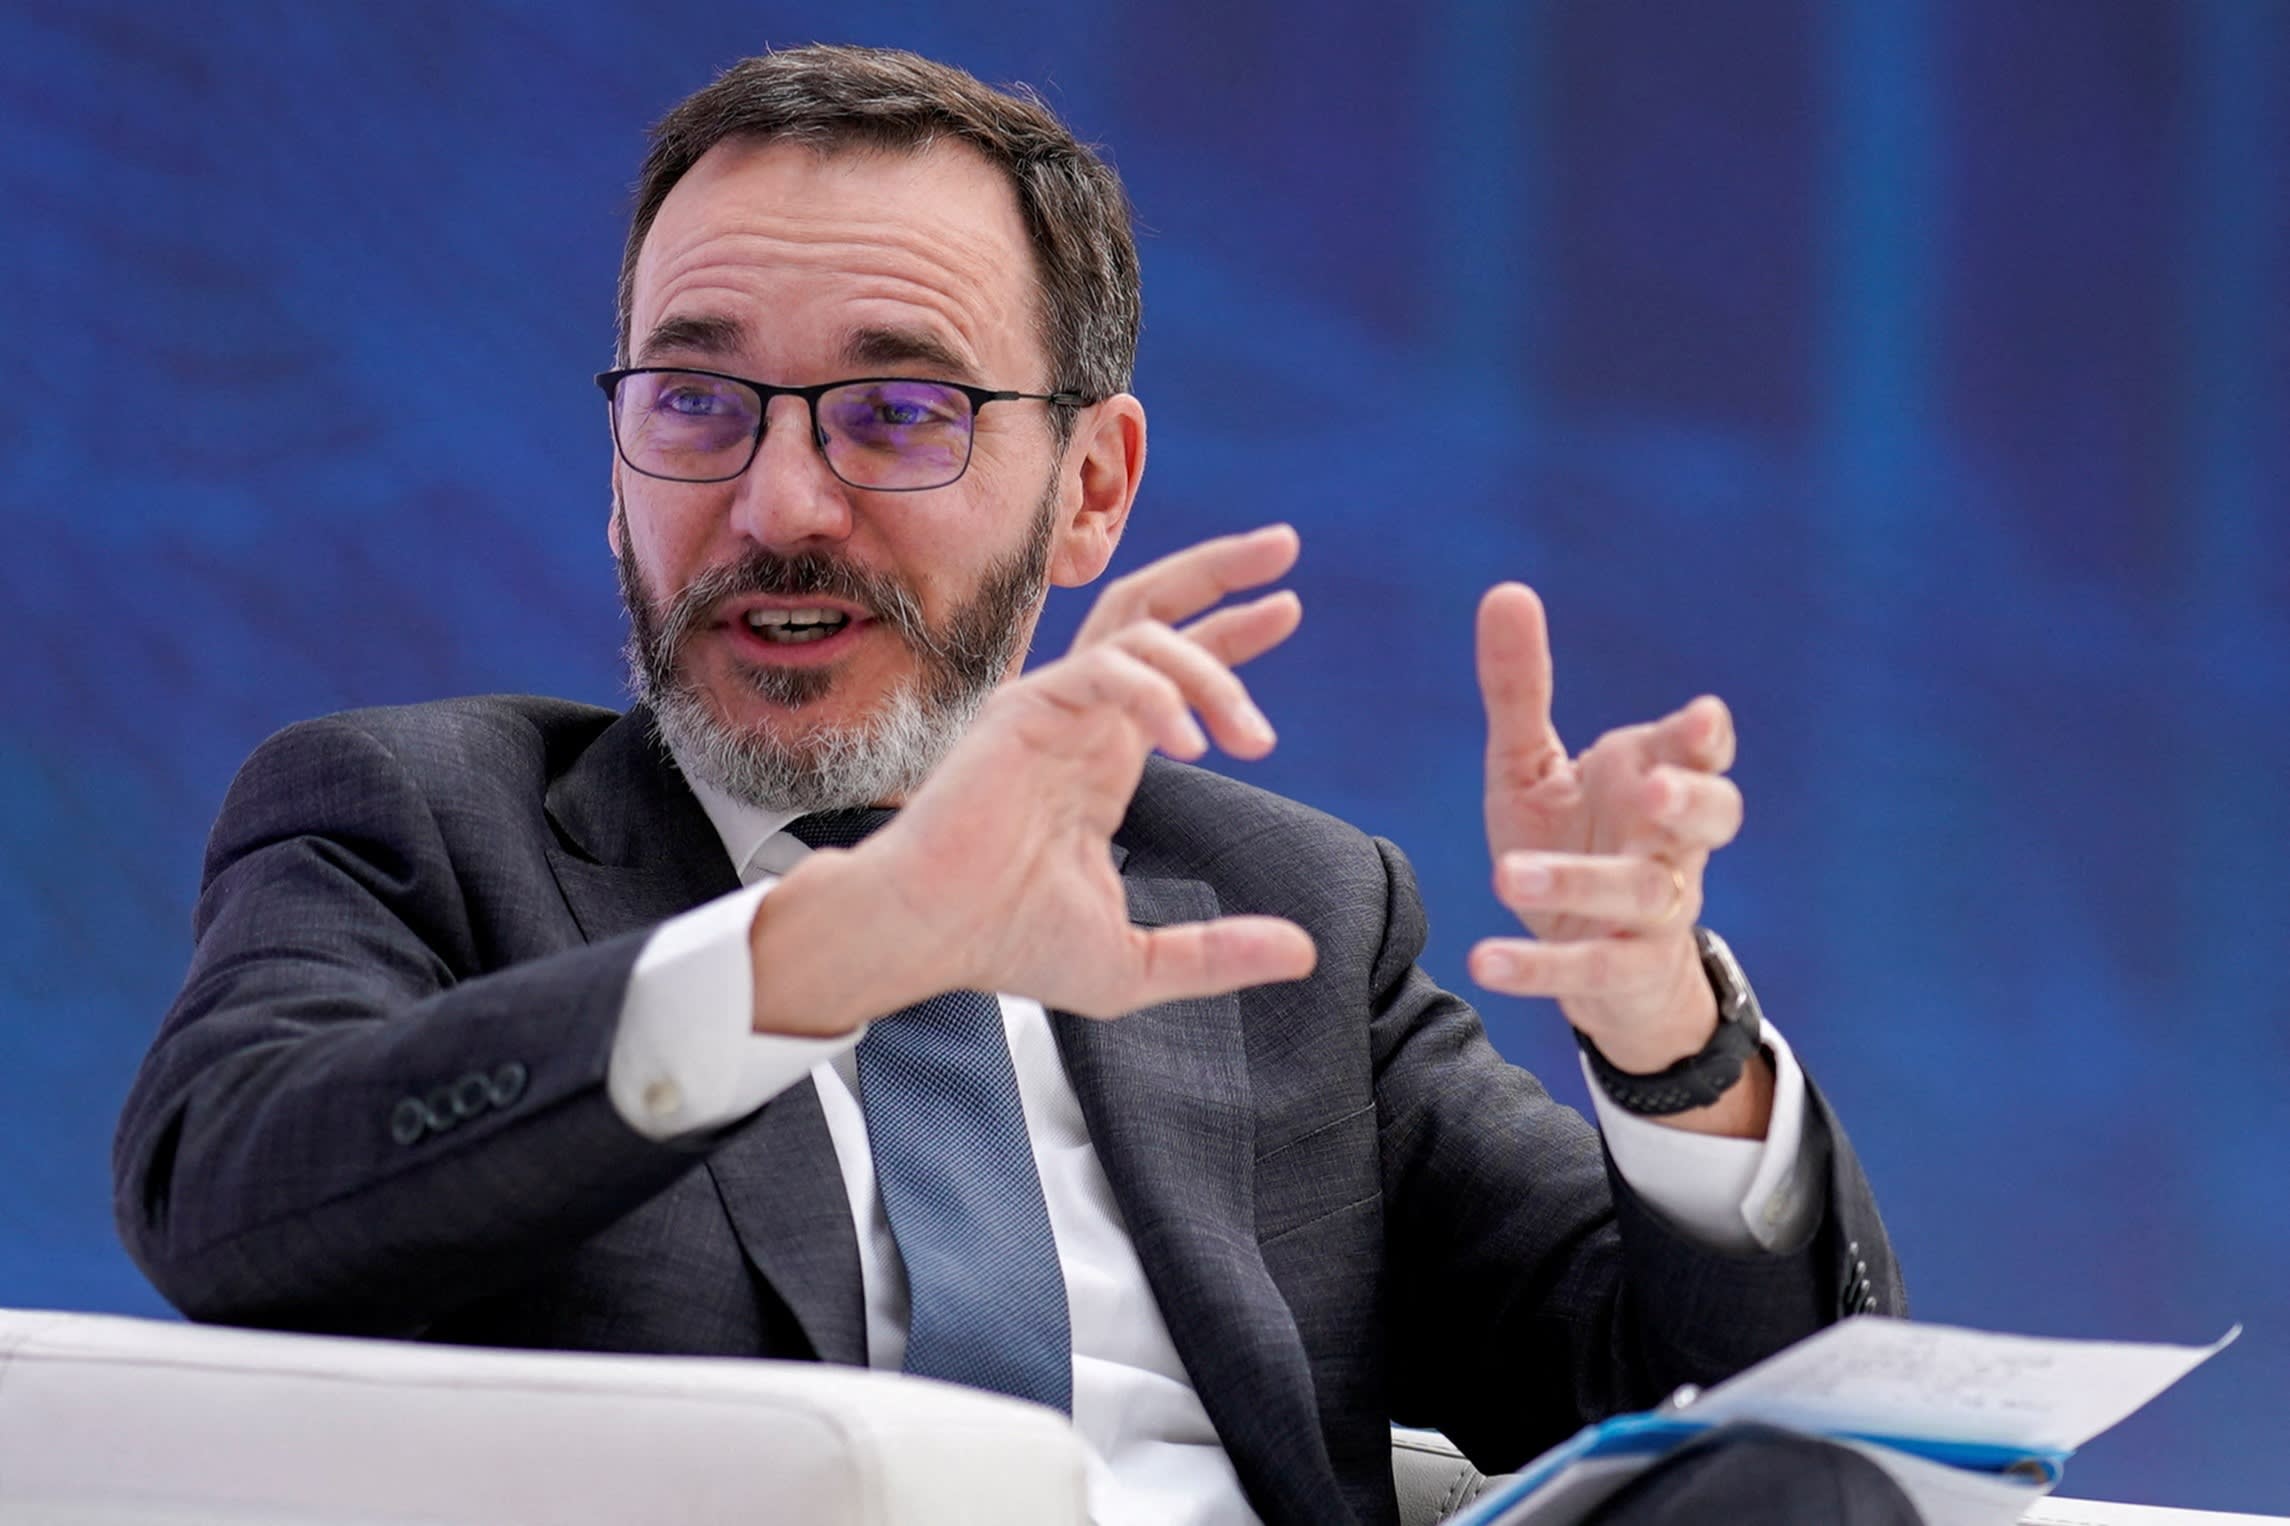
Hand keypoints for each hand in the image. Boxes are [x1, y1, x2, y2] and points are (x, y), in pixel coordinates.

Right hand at [796, 525, 1316, 1024]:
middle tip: (1287, 543)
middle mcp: (1082, 716)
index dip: (1231, 632)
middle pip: (1152, 604)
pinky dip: (1156, 693)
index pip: (1176, 665)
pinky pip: (1103, 669)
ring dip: (1210, 664)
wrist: (930, 938)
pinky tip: (1192, 743)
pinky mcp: (1023, 708)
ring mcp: (1051, 704)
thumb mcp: (1138, 963)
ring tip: (1255, 735)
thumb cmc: (1007, 943)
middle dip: (1221, 569)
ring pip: (1141, 632)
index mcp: (1104, 754)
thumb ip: (1219, 952)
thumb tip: (1302, 953)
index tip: (1287, 608)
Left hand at [1468, 584, 1749, 1087]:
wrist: (1599, 963)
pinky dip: (1538, 970)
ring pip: (1642, 895)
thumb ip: (1520, 689)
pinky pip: (1588, 972)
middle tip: (1651, 790)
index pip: (1700, 752)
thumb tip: (1505, 590)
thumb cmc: (1572, 840)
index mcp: (1654, 778)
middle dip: (1689, 801)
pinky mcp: (1624, 972)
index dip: (1703, 738)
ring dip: (1579, 884)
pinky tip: (1482, 961)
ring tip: (1508, 877)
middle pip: (1714, 817)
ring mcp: (1656, 912)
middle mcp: (1672, 844)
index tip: (1699, 719)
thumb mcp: (1532, 765)